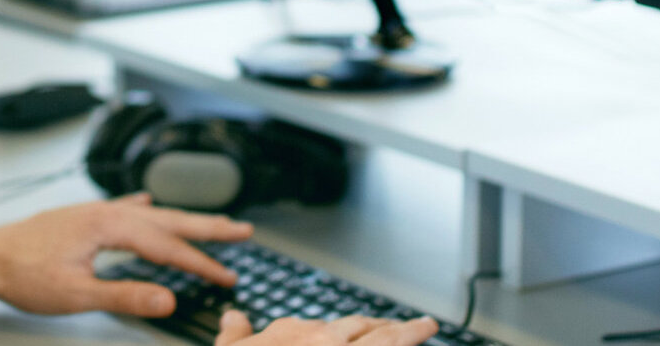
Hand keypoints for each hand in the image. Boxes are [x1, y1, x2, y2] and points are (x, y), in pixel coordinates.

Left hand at [0, 193, 254, 315]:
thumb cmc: (21, 273)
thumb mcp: (77, 294)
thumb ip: (126, 295)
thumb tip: (167, 300)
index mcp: (108, 226)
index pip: (167, 247)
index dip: (201, 264)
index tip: (228, 276)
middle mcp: (104, 212)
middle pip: (167, 220)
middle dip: (208, 228)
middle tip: (243, 231)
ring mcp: (92, 213)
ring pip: (149, 215)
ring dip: (182, 220)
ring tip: (210, 223)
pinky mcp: (81, 219)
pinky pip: (123, 210)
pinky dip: (144, 210)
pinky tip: (149, 203)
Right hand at [215, 312, 440, 345]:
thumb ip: (235, 335)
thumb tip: (233, 317)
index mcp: (290, 334)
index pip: (325, 326)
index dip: (345, 330)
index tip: (357, 330)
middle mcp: (323, 341)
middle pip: (361, 328)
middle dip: (383, 325)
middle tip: (402, 325)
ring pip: (386, 340)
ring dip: (409, 332)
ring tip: (426, 327)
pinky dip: (409, 345)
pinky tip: (422, 340)